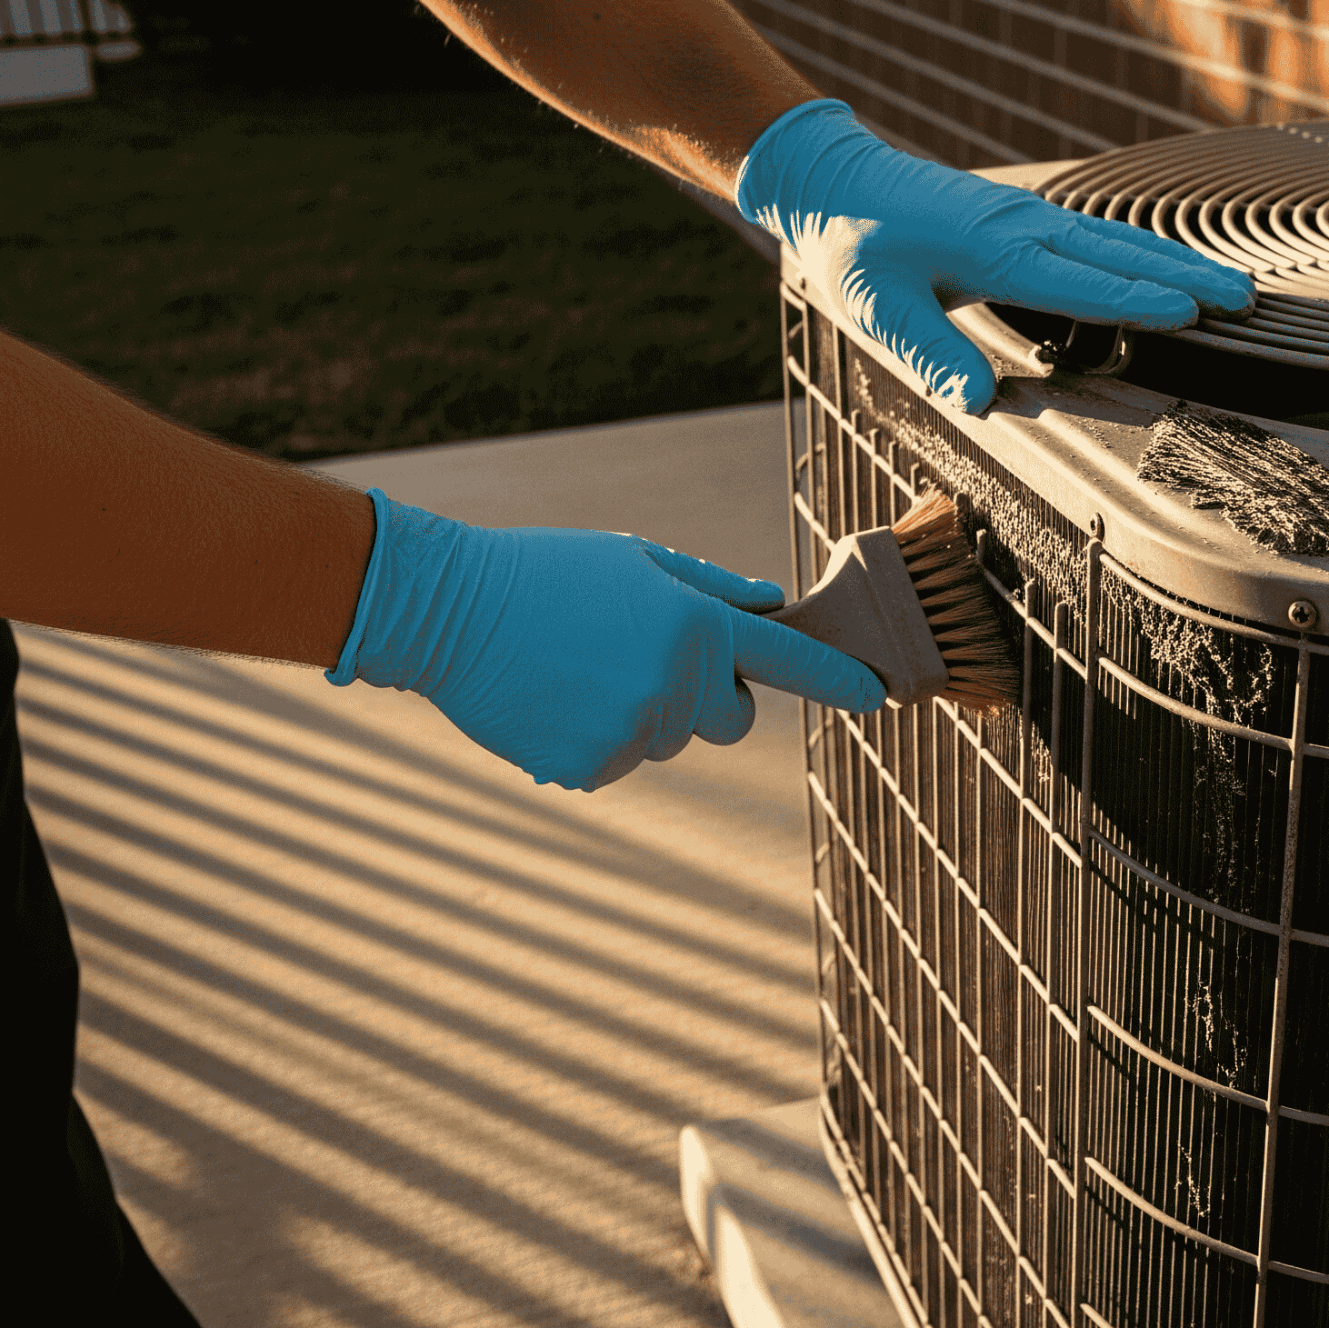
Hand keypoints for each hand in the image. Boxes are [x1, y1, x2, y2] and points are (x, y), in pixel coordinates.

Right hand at [326, 490, 883, 790]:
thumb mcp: (636, 560)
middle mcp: (675, 684)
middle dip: (707, 696)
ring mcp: (631, 732)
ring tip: (581, 667)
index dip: (839, 680)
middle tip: (647, 655)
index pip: (790, 661)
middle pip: (730, 718)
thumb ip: (712, 589)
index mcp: (695, 625)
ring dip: (641, 713)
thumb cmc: (548, 572)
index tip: (878, 695)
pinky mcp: (588, 767)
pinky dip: (595, 740)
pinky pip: (617, 763)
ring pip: (666, 740)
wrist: (451, 611)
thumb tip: (772, 605)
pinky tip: (556, 699)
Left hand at [736, 100, 1254, 414]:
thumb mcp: (880, 311)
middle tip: (1243, 303)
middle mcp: (1024, 228)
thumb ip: (932, 356)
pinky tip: (1168, 267)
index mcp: (995, 251)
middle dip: (1186, 278)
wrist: (837, 183)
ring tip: (1231, 288)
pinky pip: (1100, 235)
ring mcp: (1029, 218)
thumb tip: (980, 404)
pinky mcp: (1025, 218)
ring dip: (1178, 263)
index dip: (1136, 300)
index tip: (1188, 314)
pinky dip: (1145, 252)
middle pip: (1122, 255)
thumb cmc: (856, 246)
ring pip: (1120, 241)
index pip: (1081, 282)